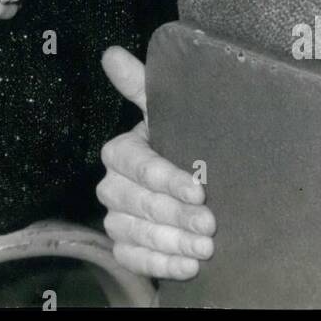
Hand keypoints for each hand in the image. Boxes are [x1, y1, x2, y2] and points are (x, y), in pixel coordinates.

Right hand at [96, 46, 214, 279]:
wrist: (190, 185)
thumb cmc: (179, 141)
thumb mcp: (168, 114)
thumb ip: (141, 85)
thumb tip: (110, 54)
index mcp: (121, 152)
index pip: (136, 165)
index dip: (165, 178)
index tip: (198, 188)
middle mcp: (113, 185)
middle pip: (136, 202)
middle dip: (174, 214)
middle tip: (209, 223)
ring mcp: (117, 218)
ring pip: (134, 232)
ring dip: (170, 242)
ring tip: (205, 247)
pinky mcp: (125, 246)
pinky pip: (134, 259)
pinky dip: (160, 264)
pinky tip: (190, 266)